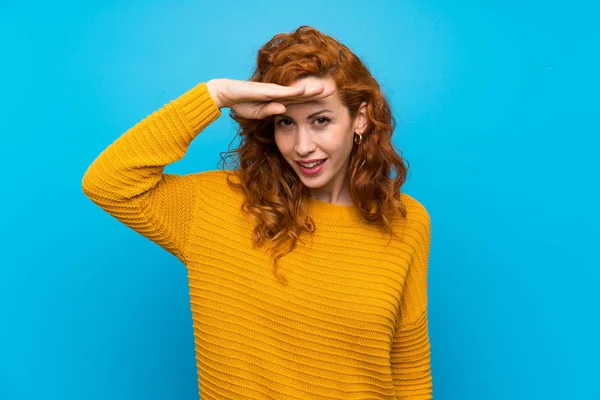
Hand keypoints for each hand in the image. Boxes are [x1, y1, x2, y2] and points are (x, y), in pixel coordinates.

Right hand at [206, 78, 334, 118]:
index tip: (327, 101)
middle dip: (317, 92)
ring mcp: (273, 90)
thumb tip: (284, 111)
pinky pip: (281, 92)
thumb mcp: (259, 113)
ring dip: (310, 90)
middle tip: (334, 90)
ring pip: (295, 90)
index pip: (300, 100)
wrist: (225, 94)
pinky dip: (293, 91)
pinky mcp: (265, 90)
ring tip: (325, 88)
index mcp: (278, 99)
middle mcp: (278, 93)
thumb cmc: (241, 103)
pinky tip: (304, 90)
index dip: (313, 99)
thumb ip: (271, 112)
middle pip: (302, 93)